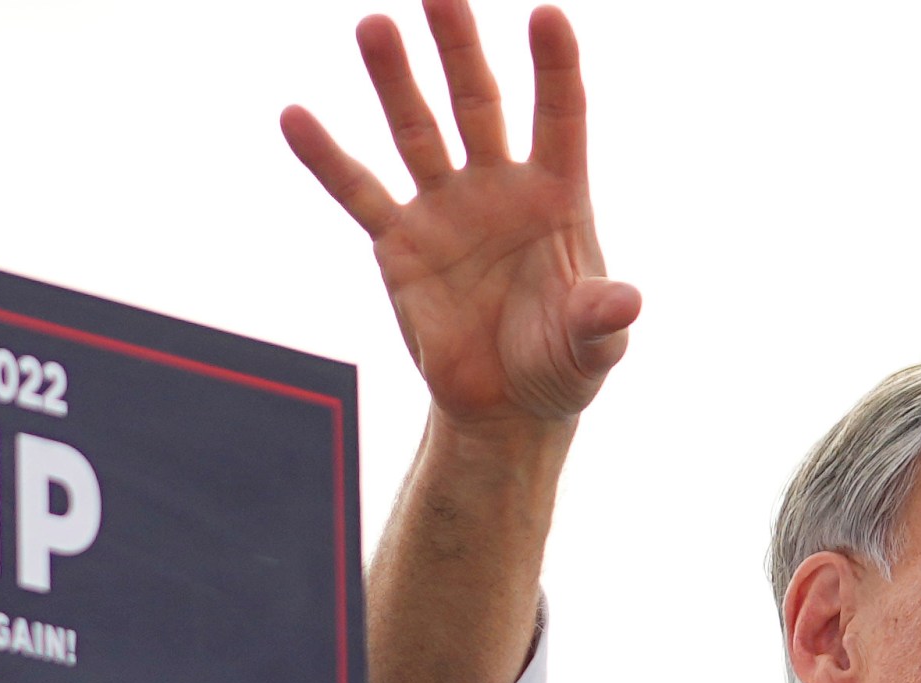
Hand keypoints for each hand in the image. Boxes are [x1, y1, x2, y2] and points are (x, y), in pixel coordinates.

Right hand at [280, 1, 641, 428]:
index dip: (555, 68)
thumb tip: (624, 303)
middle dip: (460, 48)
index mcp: (558, 196)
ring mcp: (445, 209)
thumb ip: (603, 320)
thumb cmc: (563, 364)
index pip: (561, 116)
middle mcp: (499, 186)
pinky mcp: (399, 243)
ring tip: (374, 26)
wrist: (506, 406)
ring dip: (396, 81)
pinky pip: (360, 193)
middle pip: (479, 101)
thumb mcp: (594, 347)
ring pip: (418, 131)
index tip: (547, 16)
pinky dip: (328, 158)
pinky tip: (296, 117)